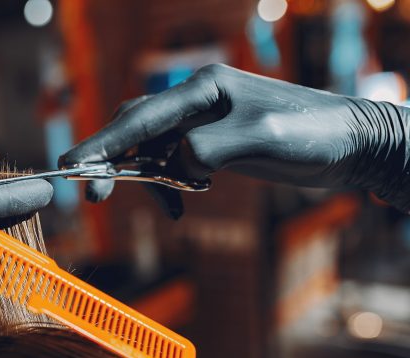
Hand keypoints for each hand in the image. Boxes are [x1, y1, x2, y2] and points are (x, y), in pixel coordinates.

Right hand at [60, 63, 409, 215]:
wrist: (348, 145)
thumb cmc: (311, 133)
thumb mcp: (261, 139)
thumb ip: (208, 149)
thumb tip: (173, 162)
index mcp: (203, 89)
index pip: (140, 117)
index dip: (102, 143)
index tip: (72, 167)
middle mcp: (196, 101)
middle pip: (135, 129)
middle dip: (112, 162)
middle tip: (94, 195)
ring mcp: (201, 122)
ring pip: (150, 148)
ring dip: (145, 178)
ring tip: (166, 205)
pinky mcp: (210, 144)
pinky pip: (171, 163)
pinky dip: (168, 184)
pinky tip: (179, 202)